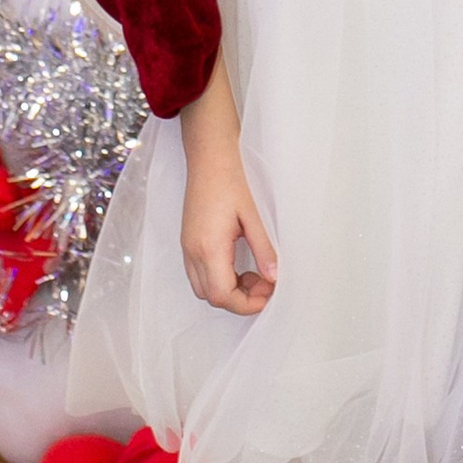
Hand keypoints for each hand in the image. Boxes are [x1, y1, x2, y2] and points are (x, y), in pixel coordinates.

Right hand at [179, 151, 278, 316]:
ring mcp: (187, 248)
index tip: (268, 293)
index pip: (222, 295)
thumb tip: (274, 277)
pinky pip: (200, 275)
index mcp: (209, 247)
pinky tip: (239, 266)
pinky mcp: (188, 243)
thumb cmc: (230, 181)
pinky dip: (220, 280)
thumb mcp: (253, 216)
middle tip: (265, 283)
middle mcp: (193, 252)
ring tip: (254, 273)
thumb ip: (264, 249)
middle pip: (212, 297)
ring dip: (229, 291)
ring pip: (204, 289)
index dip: (246, 303)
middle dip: (240, 299)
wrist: (209, 159)